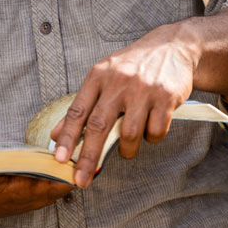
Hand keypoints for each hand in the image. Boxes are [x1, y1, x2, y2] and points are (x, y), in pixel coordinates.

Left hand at [50, 25, 197, 186]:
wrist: (172, 47)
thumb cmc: (133, 66)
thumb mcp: (103, 77)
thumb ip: (81, 106)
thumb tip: (56, 135)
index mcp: (99, 76)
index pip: (78, 111)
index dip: (67, 137)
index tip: (59, 159)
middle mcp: (119, 81)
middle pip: (99, 126)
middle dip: (88, 158)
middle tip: (81, 180)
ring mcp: (143, 89)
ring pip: (129, 134)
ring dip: (127, 149)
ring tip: (128, 146)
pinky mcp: (166, 97)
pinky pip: (155, 131)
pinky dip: (151, 137)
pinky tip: (151, 126)